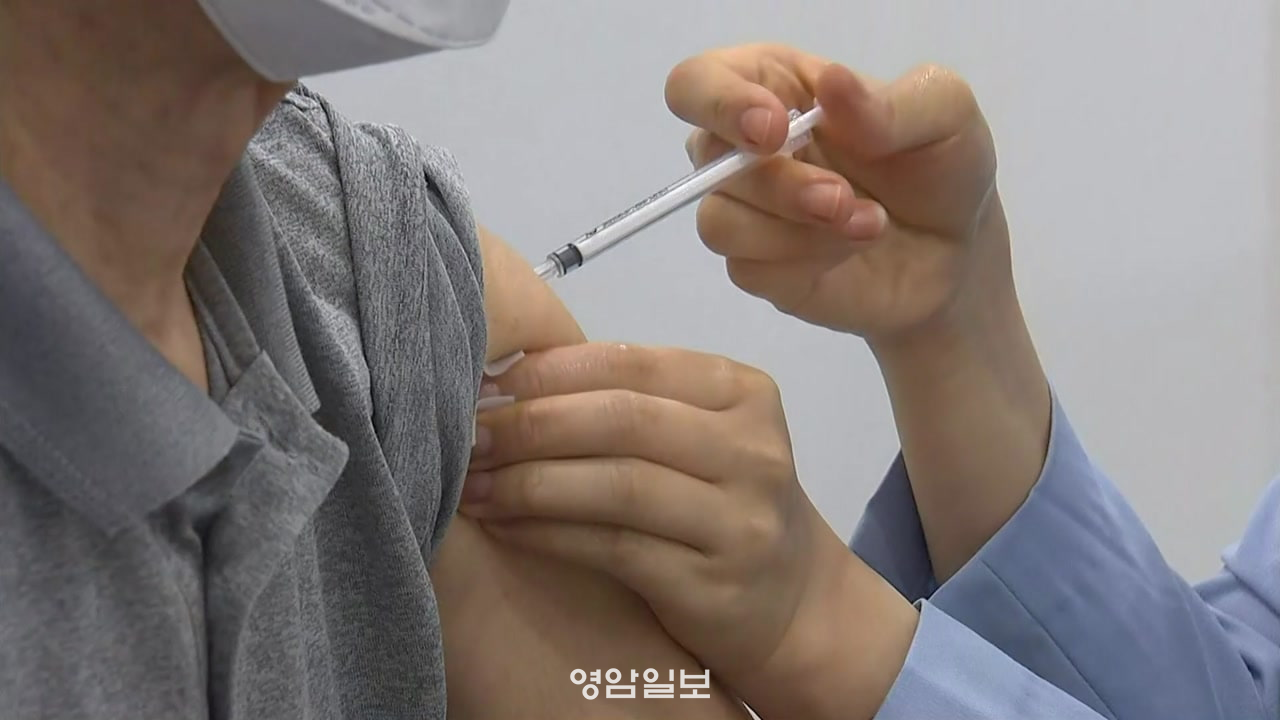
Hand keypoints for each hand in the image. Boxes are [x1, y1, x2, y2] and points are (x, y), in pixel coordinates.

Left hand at [460, 343, 903, 708]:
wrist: (793, 606)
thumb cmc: (723, 505)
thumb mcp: (699, 438)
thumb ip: (630, 403)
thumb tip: (509, 379)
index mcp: (743, 392)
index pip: (635, 362)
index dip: (553, 369)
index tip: (490, 379)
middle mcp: (752, 449)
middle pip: (623, 420)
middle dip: (532, 424)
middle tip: (468, 433)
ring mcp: (740, 518)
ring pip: (616, 485)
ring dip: (529, 482)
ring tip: (473, 483)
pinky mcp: (713, 582)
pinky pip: (613, 548)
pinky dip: (548, 533)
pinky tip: (506, 525)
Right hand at [664, 44, 1006, 347]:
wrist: (958, 254)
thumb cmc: (941, 166)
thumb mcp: (944, 113)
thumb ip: (891, 102)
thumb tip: (831, 83)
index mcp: (773, 86)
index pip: (696, 83)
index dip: (719, 102)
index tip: (772, 130)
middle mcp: (744, 148)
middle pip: (706, 159)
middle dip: (778, 183)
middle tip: (841, 197)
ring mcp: (747, 213)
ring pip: (719, 222)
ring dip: (793, 229)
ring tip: (867, 226)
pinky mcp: (758, 268)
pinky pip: (748, 269)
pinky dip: (806, 261)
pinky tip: (852, 249)